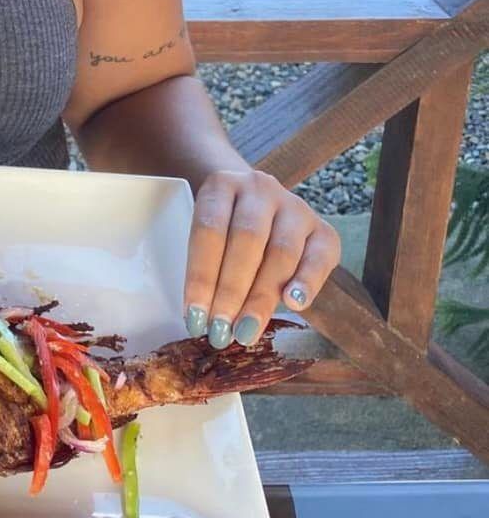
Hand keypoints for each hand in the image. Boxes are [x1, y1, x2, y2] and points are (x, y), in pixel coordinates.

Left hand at [182, 169, 340, 348]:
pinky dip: (307, 282)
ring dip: (262, 297)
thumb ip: (206, 264)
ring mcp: (295, 206)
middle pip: (246, 240)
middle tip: (221, 331)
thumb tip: (201, 318)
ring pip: (281, 251)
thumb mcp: (206, 231)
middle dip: (231, 291)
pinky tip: (294, 304)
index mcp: (222, 186)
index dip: (200, 276)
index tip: (194, 317)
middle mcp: (260, 189)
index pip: (209, 230)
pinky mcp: (323, 229)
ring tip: (246, 331)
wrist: (255, 201)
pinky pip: (319, 257)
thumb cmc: (223, 226)